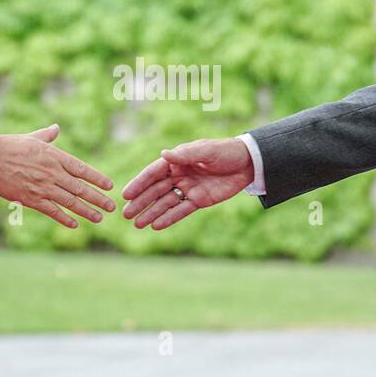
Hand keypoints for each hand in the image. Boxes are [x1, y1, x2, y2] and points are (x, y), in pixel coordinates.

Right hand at [0, 124, 114, 227]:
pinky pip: (52, 211)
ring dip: (86, 211)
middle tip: (112, 206)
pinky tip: (75, 224)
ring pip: (70, 201)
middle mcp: (53, 173)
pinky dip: (64, 218)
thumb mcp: (32, 138)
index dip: (97, 178)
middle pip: (81, 188)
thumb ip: (47, 135)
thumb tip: (56, 128)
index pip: (82, 169)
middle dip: (98, 198)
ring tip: (99, 217)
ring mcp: (43, 187)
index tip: (110, 186)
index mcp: (55, 157)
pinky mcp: (32, 199)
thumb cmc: (10, 146)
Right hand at [121, 138, 253, 229]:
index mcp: (177, 160)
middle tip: (126, 214)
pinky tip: (156, 225)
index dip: (139, 183)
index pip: (153, 173)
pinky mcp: (199, 201)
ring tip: (137, 224)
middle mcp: (179, 175)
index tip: (126, 194)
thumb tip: (163, 154)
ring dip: (151, 212)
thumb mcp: (206, 151)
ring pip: (165, 203)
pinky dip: (169, 218)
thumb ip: (185, 155)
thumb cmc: (225, 151)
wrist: (248, 163)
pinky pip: (181, 211)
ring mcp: (188, 189)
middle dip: (141, 202)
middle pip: (155, 190)